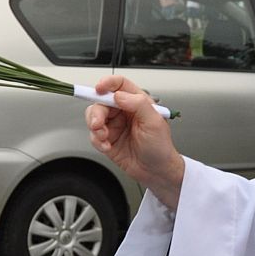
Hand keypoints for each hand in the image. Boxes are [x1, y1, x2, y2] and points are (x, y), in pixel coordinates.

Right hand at [86, 74, 184, 207]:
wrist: (156, 172)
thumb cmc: (160, 147)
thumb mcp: (155, 122)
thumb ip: (138, 104)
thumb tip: (119, 95)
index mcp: (137, 102)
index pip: (119, 85)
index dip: (108, 83)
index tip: (99, 89)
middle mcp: (124, 111)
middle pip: (101, 101)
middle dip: (96, 112)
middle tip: (97, 124)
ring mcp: (114, 125)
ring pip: (94, 117)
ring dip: (95, 127)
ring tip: (104, 137)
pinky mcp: (107, 139)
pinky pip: (93, 135)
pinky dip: (97, 141)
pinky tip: (107, 146)